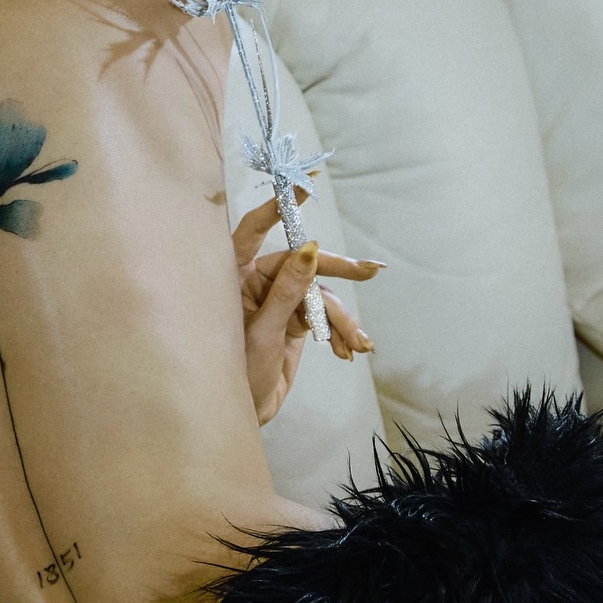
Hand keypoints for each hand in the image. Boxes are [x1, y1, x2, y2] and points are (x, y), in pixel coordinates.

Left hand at [232, 194, 380, 425]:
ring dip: (341, 318)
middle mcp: (254, 281)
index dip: (278, 208)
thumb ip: (286, 291)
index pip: (254, 231)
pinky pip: (324, 315)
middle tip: (369, 272)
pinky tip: (351, 349)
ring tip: (357, 342)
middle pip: (301, 261)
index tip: (306, 188)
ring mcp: (276, 299)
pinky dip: (339, 331)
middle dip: (337, 270)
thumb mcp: (261, 332)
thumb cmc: (232, 373)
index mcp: (232, 276)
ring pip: (319, 293)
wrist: (240, 413)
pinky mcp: (294, 319)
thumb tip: (308, 249)